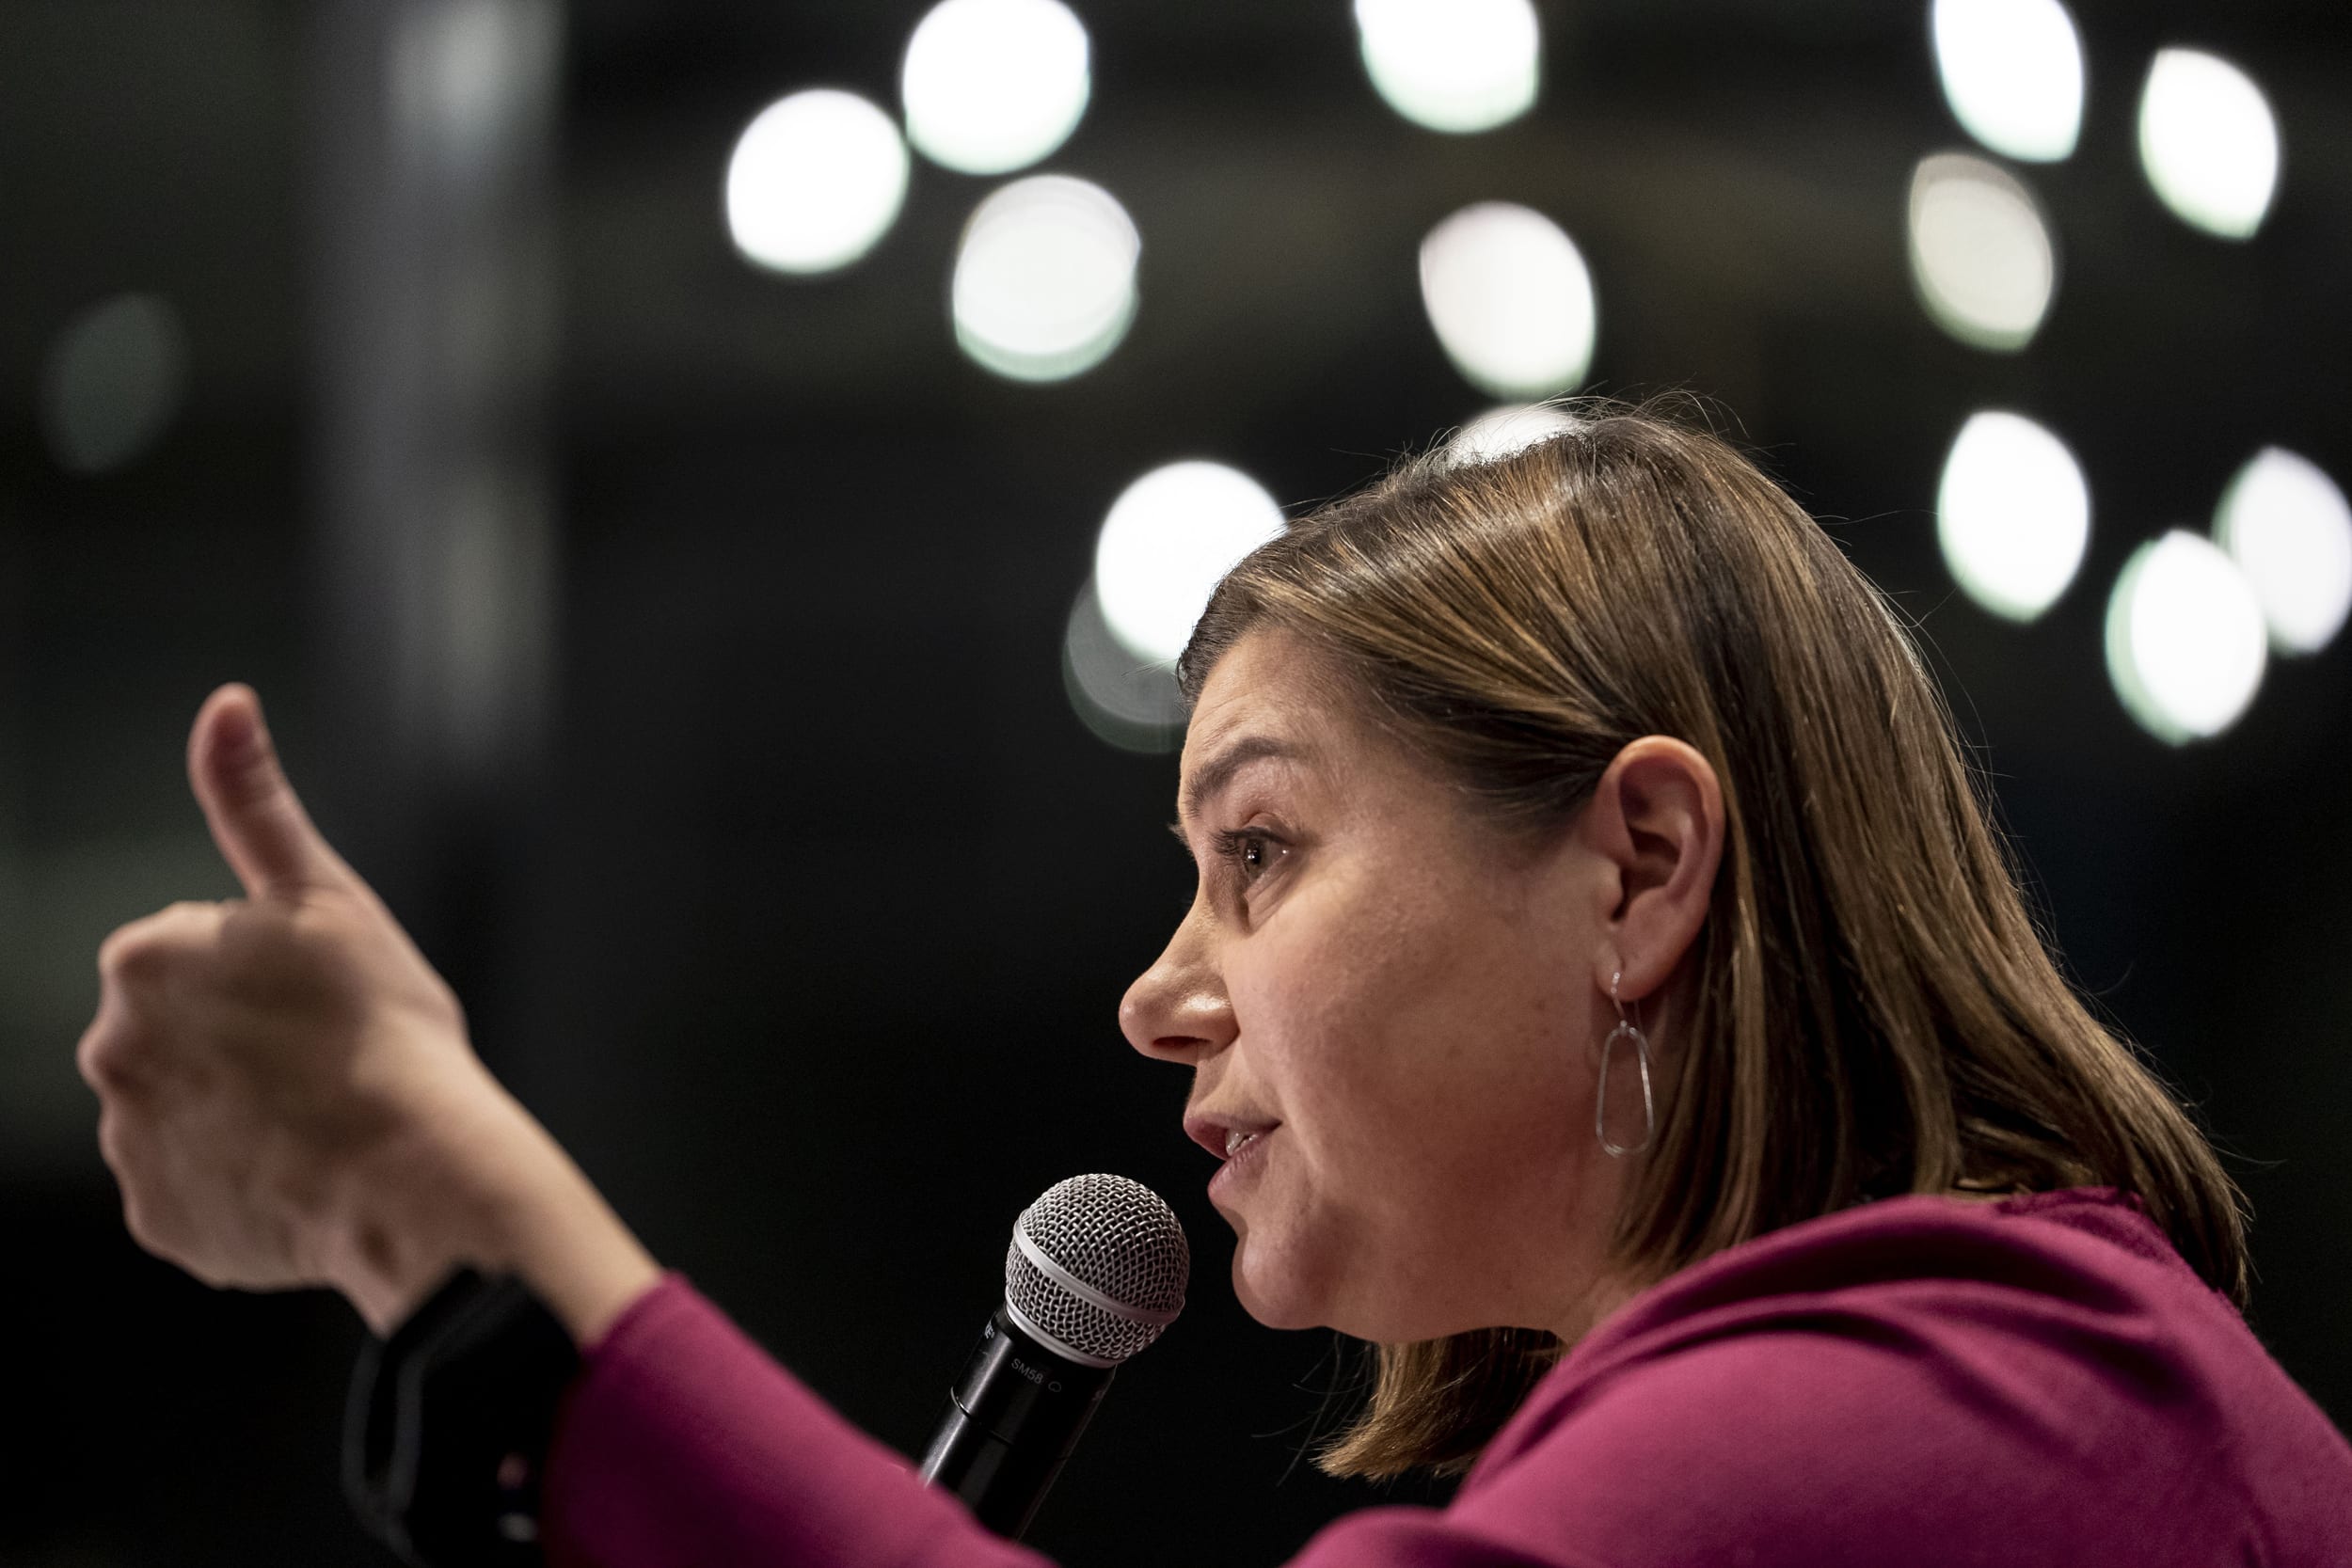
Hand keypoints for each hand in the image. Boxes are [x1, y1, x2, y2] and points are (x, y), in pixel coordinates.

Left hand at [76, 684, 648, 1337]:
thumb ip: (255, 802)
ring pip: (188, 1109)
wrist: (414, 1174)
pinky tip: (301, 1172)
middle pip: (183, 1031)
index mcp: (143, 958)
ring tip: (321, 1120)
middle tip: (325, 1058)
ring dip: (239, 1111)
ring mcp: (130, 1144)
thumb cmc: (385, 1033)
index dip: (271, 970)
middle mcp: (109, 1049)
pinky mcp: (159, 1218)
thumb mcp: (330, 895)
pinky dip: (239, 1183)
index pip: (198, 949)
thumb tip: (225, 704)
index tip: (321, 997)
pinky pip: (196, 1189)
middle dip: (239, 1040)